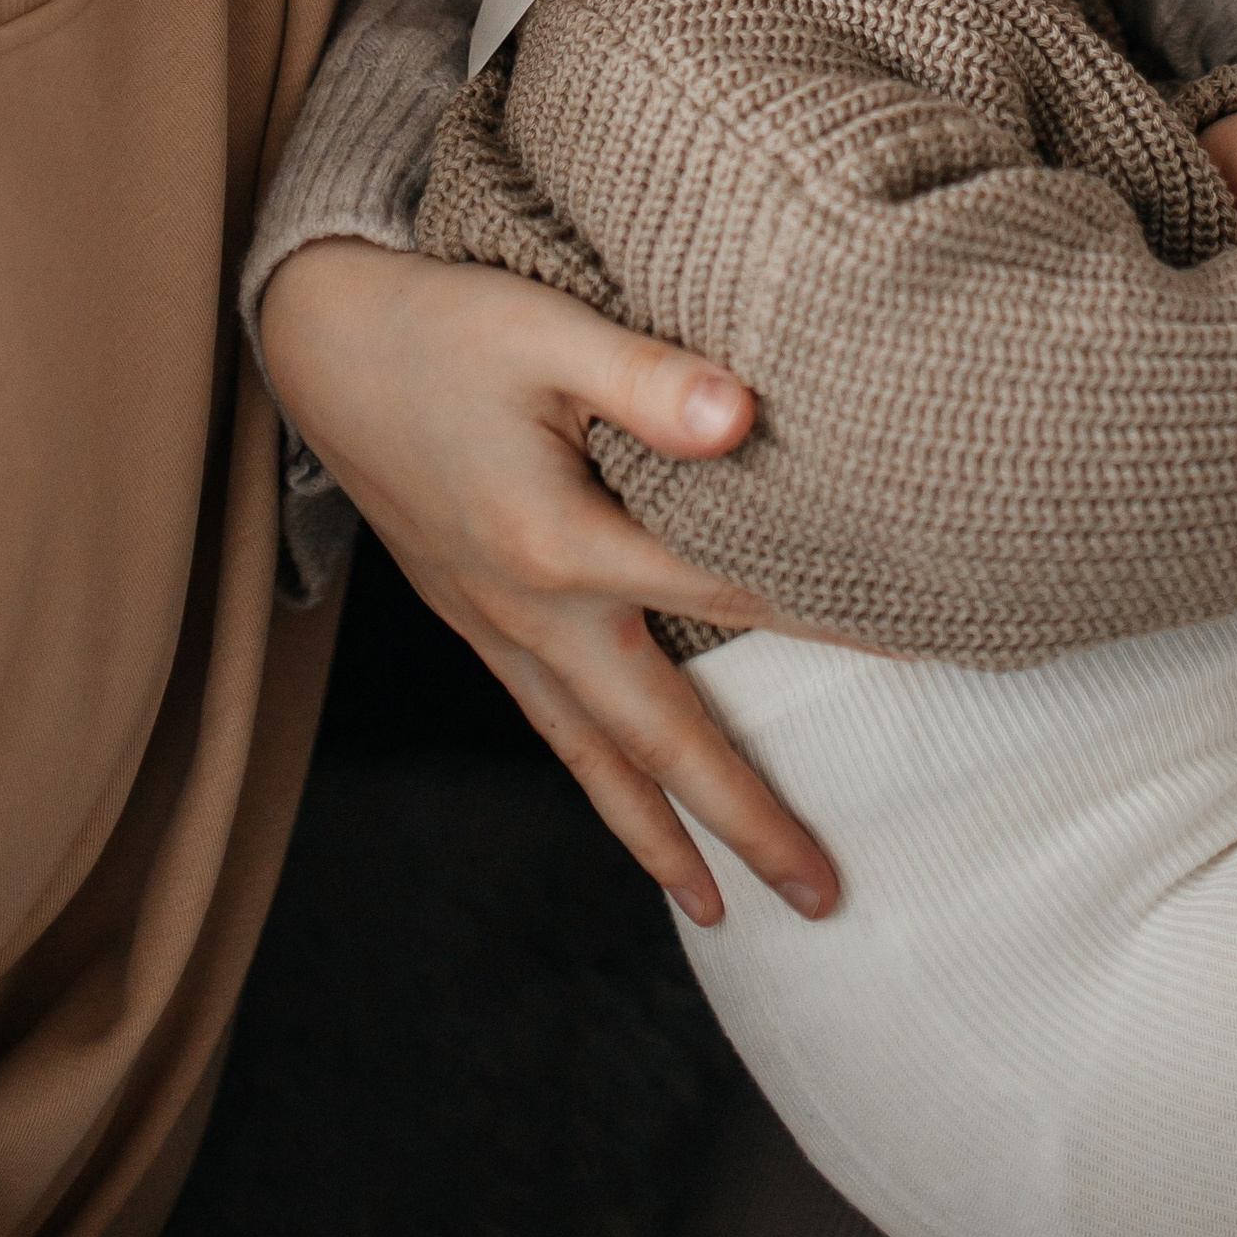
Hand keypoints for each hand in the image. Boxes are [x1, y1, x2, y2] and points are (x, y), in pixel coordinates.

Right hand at [258, 238, 839, 929]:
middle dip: (742, 821)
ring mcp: (494, 625)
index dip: (825, 625)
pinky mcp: (471, 617)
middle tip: (823, 897)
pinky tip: (625, 800)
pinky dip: (596, 780)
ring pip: (591, 757)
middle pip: (657, 740)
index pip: (726, 596)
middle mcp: (528, 609)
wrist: (321, 340)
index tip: (915, 659)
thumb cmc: (445, 323)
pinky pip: (548, 726)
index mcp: (558, 542)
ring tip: (718, 912)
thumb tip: (748, 418)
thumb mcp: (549, 331)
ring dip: (658, 839)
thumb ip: (649, 380)